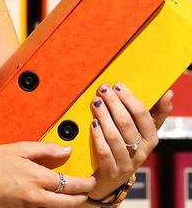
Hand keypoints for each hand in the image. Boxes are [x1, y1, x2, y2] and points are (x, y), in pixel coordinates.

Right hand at [0, 141, 95, 206]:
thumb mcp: (17, 148)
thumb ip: (44, 148)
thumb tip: (65, 149)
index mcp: (37, 178)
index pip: (70, 184)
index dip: (85, 183)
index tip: (91, 179)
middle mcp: (36, 196)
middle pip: (69, 203)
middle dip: (81, 198)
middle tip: (86, 191)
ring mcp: (29, 207)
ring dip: (68, 203)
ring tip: (71, 196)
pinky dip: (50, 205)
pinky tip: (48, 198)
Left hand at [87, 84, 173, 200]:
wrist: (112, 177)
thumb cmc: (128, 146)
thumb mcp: (142, 131)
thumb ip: (154, 113)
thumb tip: (168, 93)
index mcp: (151, 139)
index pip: (143, 116)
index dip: (130, 99)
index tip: (118, 85)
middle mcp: (141, 152)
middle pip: (127, 124)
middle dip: (114, 103)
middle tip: (103, 89)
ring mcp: (126, 163)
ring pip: (115, 137)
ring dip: (104, 116)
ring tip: (96, 102)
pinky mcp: (111, 171)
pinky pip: (105, 152)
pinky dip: (98, 136)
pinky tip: (93, 123)